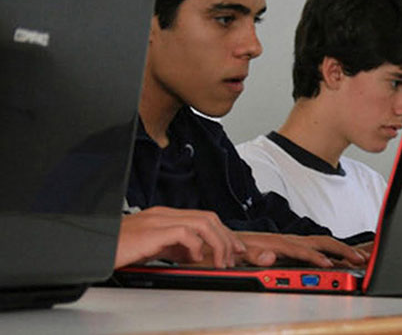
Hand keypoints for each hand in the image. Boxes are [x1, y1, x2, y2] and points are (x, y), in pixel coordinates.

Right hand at [115, 206, 245, 268]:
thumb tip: (195, 254)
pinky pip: (185, 232)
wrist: (93, 248)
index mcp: (165, 216)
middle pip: (209, 217)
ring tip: (220, 261)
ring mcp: (159, 220)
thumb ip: (174, 247)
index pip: (204, 218)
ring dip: (218, 243)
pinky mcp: (153, 231)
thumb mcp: (153, 247)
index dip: (223, 233)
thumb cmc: (118, 248)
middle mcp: (165, 214)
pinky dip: (196, 246)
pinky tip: (195, 258)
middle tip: (234, 256)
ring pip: (203, 222)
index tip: (234, 248)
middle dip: (227, 237)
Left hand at [236, 233, 368, 267]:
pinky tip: (338, 259)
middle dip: (342, 250)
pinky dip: (331, 251)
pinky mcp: (288, 247)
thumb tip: (269, 256)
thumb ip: (253, 255)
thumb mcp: (235, 255)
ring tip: (359, 257)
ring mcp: (288, 243)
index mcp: (275, 243)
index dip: (316, 258)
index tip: (330, 265)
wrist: (219, 242)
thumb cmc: (228, 250)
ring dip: (341, 249)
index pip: (301, 250)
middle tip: (360, 259)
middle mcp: (285, 240)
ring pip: (320, 243)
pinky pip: (315, 248)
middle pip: (320, 242)